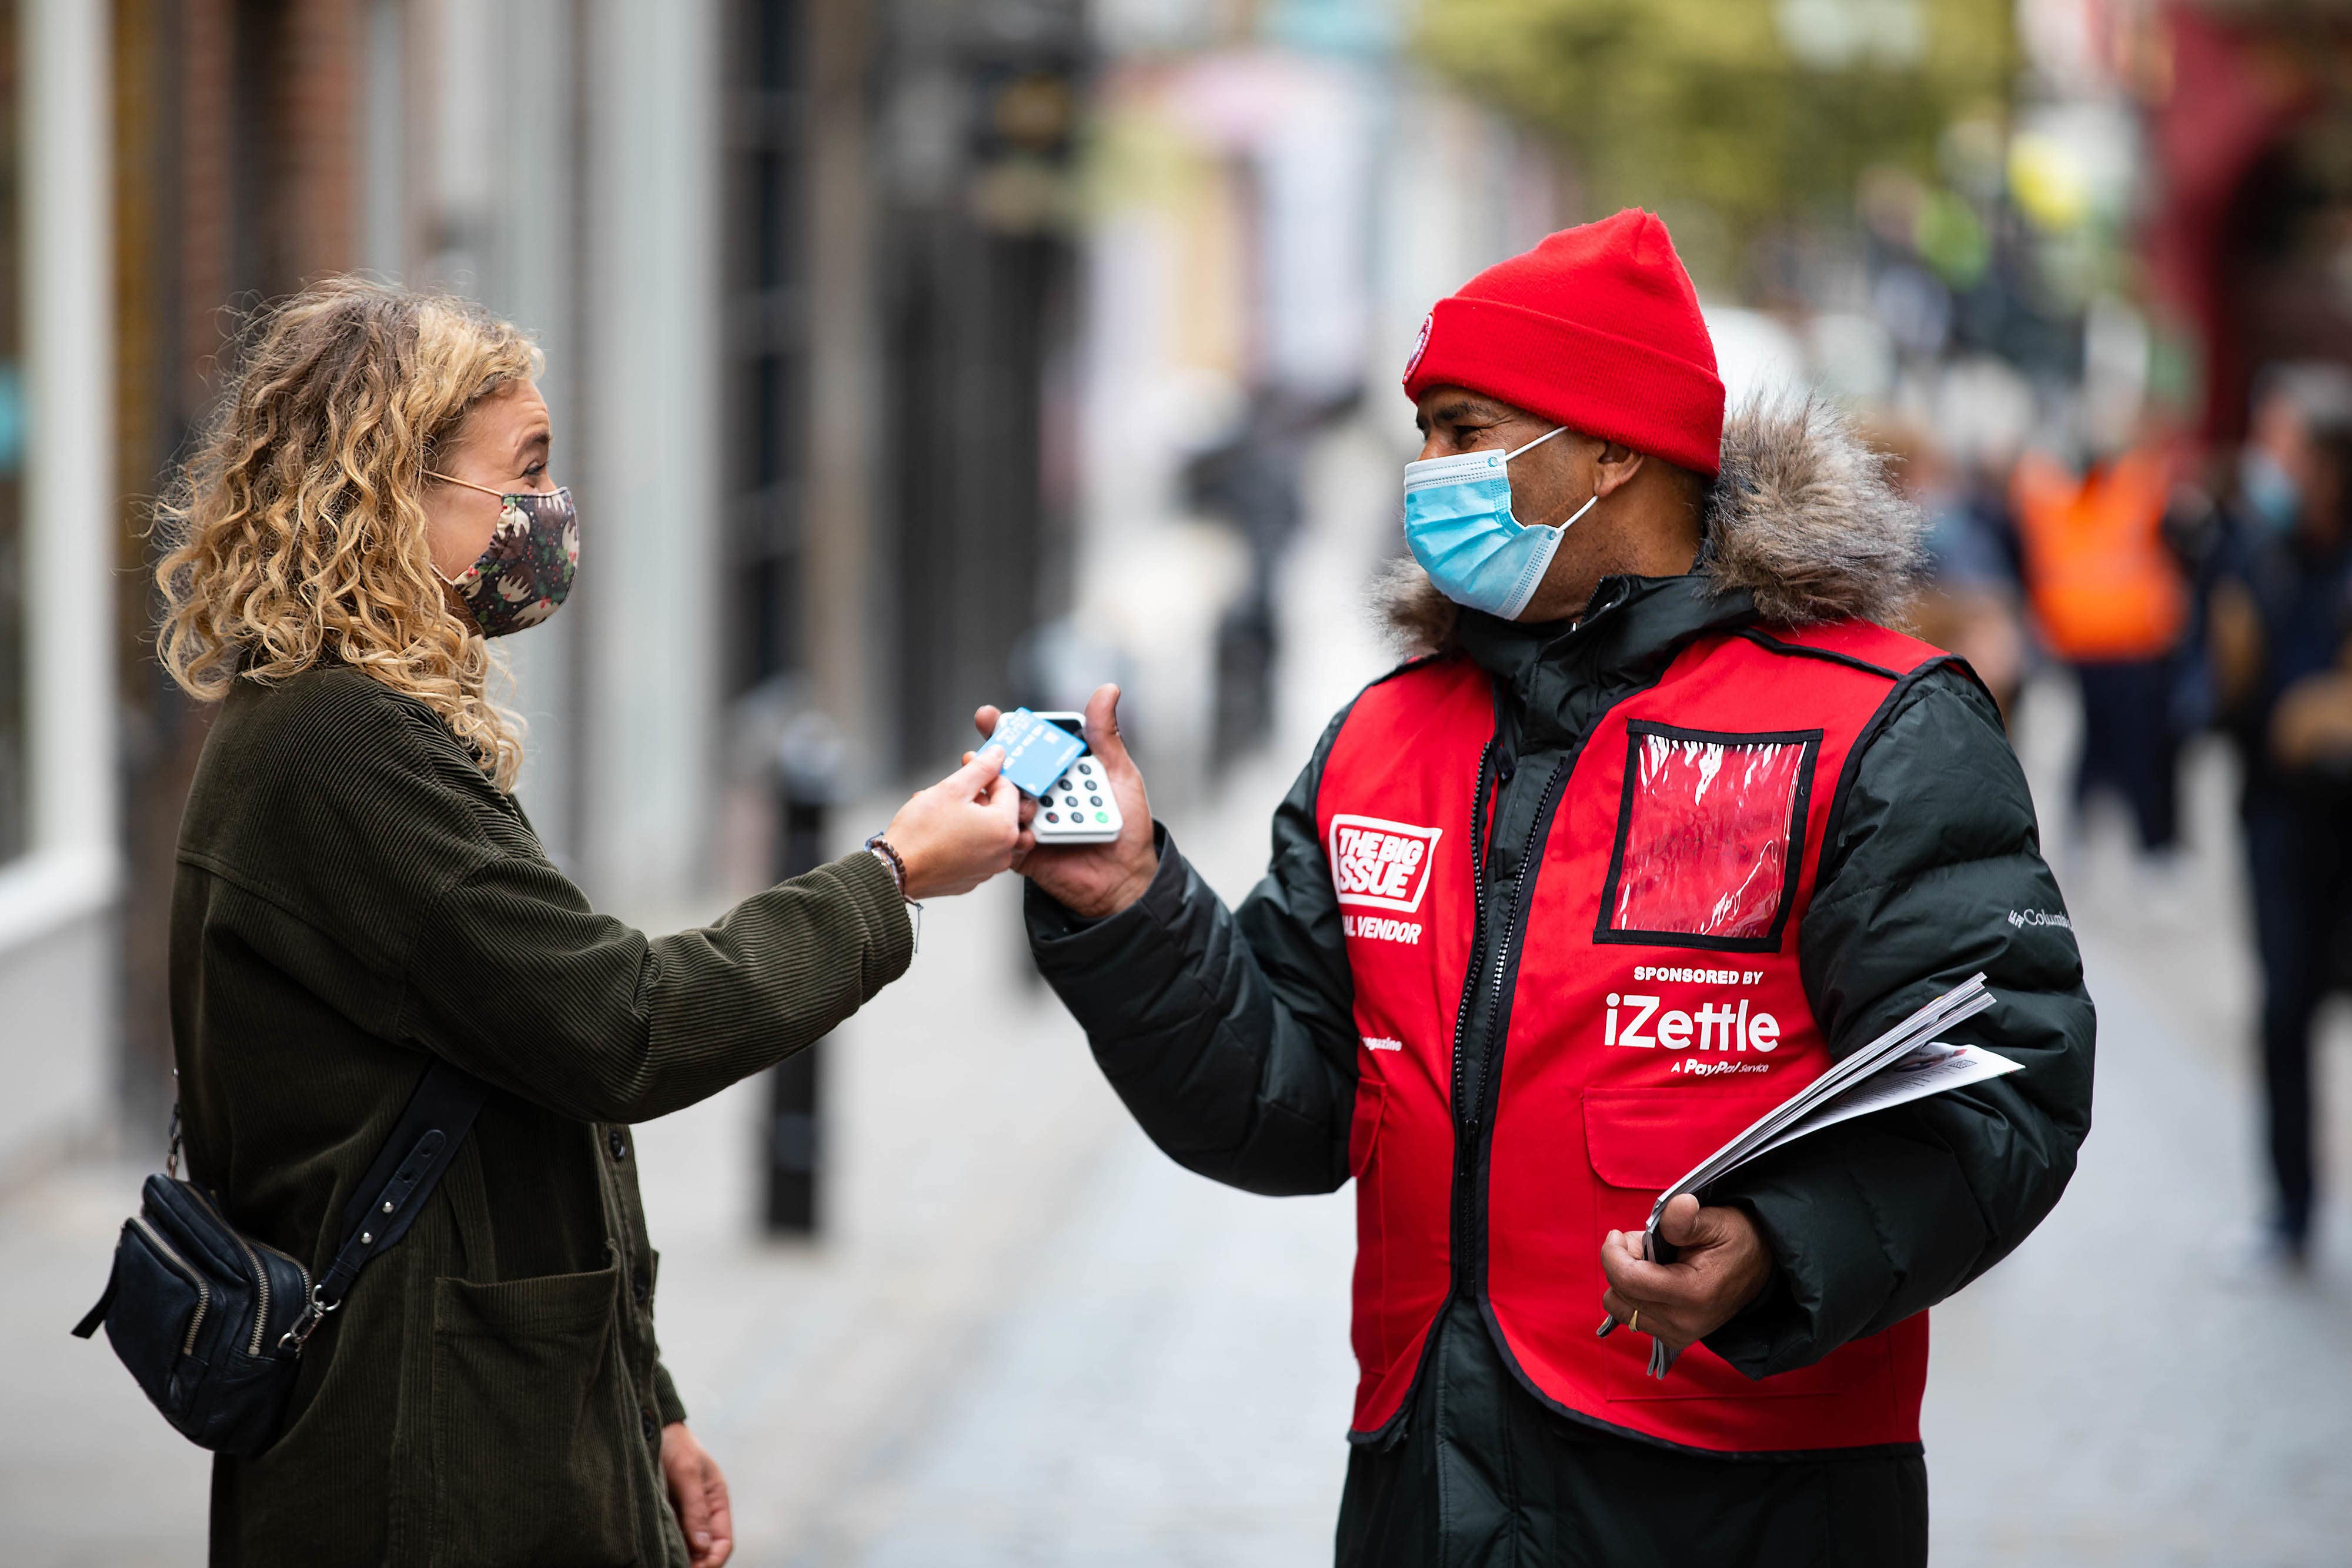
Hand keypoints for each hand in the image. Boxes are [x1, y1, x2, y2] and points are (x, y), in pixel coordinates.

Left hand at [660, 1422, 733, 1567]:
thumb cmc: (674, 1445)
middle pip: (706, 1550)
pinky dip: (667, 1548)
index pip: (723, 1542)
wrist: (650, 1426)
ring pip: (688, 1547)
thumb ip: (695, 1509)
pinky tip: (655, 1553)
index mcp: (717, 1500)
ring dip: (680, 1558)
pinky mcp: (667, 1513)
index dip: (712, 1561)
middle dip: (695, 1564)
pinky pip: (672, 1538)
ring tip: (661, 1562)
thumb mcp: (686, 1473)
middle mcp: (704, 1511)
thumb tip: (702, 1546)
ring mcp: (685, 1513)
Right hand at [879, 749, 1024, 899]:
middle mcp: (1002, 852)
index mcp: (1004, 829)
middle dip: (975, 796)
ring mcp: (988, 868)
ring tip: (941, 811)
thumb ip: (980, 769)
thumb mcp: (952, 789)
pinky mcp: (973, 877)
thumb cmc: (919, 835)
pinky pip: (974, 849)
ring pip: (984, 830)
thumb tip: (997, 755)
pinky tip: (941, 831)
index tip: (972, 768)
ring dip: (966, 815)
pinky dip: (962, 837)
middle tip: (951, 790)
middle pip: (998, 810)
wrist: (895, 871)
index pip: (1009, 789)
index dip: (988, 774)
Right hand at [974, 683, 1157, 918]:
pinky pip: (1005, 834)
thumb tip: (1107, 689)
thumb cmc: (1127, 825)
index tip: (993, 717)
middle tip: (983, 743)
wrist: (1126, 878)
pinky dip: (1004, 825)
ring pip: (1000, 800)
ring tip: (995, 781)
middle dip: (991, 755)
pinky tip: (1011, 819)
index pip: (1030, 745)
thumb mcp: (1119, 774)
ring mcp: (1030, 820)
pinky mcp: (1022, 848)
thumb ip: (1105, 735)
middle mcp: (1041, 792)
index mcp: (1060, 771)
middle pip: (1008, 769)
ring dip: (994, 789)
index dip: (1010, 730)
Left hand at [1599, 1194, 1772, 1361]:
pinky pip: (1632, 1318)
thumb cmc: (1736, 1240)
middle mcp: (1682, 1322)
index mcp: (1691, 1294)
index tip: (1618, 1234)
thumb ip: (1685, 1219)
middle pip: (1619, 1294)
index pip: (1627, 1280)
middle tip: (1644, 1244)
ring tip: (1650, 1261)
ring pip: (1620, 1308)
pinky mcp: (1673, 1337)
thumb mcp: (1715, 1221)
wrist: (1759, 1268)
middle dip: (1622, 1263)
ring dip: (1626, 1281)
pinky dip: (1633, 1296)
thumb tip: (1677, 1206)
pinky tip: (1654, 1279)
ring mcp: (1677, 1334)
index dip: (1612, 1253)